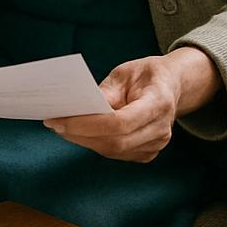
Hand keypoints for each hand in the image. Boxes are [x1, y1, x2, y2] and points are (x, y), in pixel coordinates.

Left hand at [42, 49, 220, 163]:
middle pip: (114, 141)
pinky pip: (117, 153)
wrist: (173, 86)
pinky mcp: (148, 153)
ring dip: (83, 141)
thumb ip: (105, 92)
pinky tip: (77, 133)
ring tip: (60, 126)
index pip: (120, 122)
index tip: (59, 119)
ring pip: (113, 151)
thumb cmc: (147, 75)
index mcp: (159, 102)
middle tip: (53, 123)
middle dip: (79, 134)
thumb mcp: (126, 73)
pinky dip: (94, 144)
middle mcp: (161, 129)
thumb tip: (80, 109)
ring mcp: (157, 144)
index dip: (87, 124)